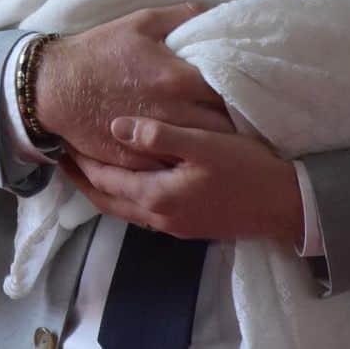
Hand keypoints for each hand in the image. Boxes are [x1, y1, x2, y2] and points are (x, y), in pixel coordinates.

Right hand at [34, 5, 232, 168]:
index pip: (227, 89)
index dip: (241, 89)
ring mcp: (156, 139)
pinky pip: (174, 164)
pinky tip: (195, 157)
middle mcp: (173, 112)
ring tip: (227, 140)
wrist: (56, 85)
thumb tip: (209, 12)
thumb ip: (180, 15)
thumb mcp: (140, 22)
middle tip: (244, 118)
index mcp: (177, 77)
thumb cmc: (99, 50)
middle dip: (234, 122)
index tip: (250, 89)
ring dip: (216, 145)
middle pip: (222, 125)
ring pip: (201, 149)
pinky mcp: (139, 158)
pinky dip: (186, 161)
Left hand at [64, 116, 303, 244]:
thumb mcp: (204, 144)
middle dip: (82, 178)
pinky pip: (141, 209)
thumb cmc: (246, 169)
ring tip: (88, 162)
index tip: (62, 139)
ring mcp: (173, 224)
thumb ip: (159, 135)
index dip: (81, 161)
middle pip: (106, 201)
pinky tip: (128, 174)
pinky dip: (124, 192)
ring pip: (123, 207)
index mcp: (157, 196)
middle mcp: (159, 217)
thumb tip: (116, 125)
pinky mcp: (187, 223)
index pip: (104, 180)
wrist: (286, 206)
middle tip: (63, 155)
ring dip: (102, 186)